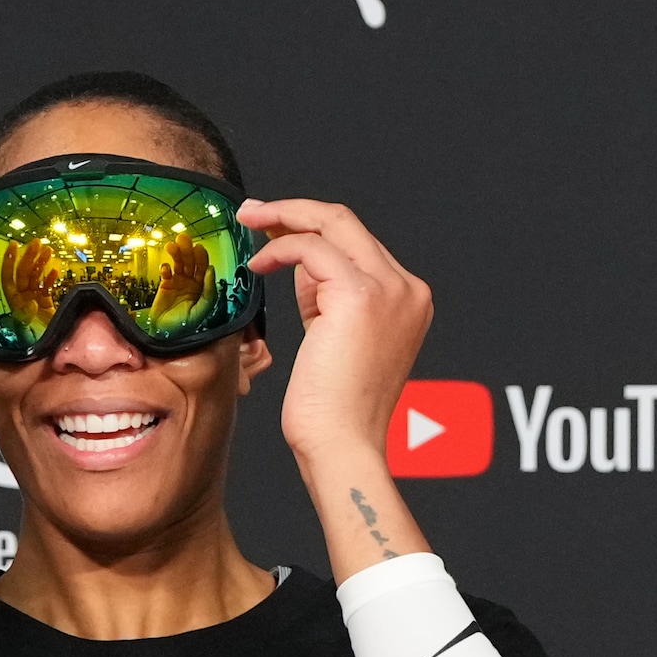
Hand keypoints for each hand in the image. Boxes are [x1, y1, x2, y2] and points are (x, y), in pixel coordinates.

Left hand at [239, 196, 433, 470]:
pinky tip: (260, 266)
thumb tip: (300, 265)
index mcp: (408, 300)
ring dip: (283, 218)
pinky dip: (281, 248)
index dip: (310, 229)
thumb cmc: (335, 410)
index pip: (358, 244)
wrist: (342, 446)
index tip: (274, 229)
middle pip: (347, 224)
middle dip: (293, 211)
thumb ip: (326, 297)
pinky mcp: (360, 295)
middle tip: (253, 212)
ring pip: (332, 224)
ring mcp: (388, 290)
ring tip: (249, 225)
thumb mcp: (334, 338)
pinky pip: (313, 248)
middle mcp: (406, 290)